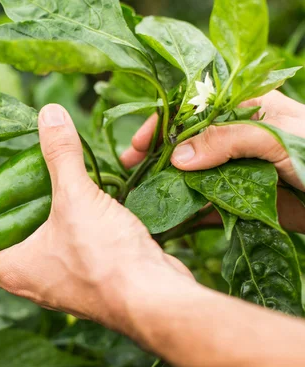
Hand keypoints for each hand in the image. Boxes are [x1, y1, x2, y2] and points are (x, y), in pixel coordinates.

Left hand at [0, 104, 195, 338]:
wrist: (154, 298)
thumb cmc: (103, 256)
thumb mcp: (75, 197)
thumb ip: (60, 154)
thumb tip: (48, 112)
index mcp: (14, 272)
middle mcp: (34, 285)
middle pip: (9, 253)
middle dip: (15, 221)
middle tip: (25, 189)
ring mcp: (65, 290)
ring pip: (45, 255)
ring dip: (49, 226)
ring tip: (57, 193)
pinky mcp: (94, 286)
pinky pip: (76, 258)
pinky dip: (78, 235)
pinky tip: (92, 210)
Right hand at [121, 90, 304, 232]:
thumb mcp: (276, 137)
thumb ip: (227, 140)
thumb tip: (178, 157)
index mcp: (243, 109)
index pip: (190, 111)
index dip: (161, 125)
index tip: (139, 144)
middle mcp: (233, 138)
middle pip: (184, 144)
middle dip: (155, 157)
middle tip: (129, 170)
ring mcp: (234, 169)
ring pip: (190, 175)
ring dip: (165, 185)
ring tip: (140, 196)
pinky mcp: (238, 199)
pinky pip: (205, 204)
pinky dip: (185, 211)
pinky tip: (164, 218)